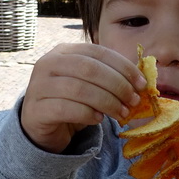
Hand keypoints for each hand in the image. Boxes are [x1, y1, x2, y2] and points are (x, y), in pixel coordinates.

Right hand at [21, 43, 145, 152]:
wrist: (42, 127)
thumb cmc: (71, 102)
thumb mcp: (90, 85)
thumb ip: (109, 78)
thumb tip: (141, 81)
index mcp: (63, 51)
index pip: (97, 52)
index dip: (123, 67)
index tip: (141, 84)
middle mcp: (48, 63)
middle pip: (89, 69)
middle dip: (117, 85)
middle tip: (134, 101)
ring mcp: (38, 86)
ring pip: (79, 89)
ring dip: (107, 102)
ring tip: (121, 113)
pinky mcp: (36, 110)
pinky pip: (66, 109)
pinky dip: (87, 114)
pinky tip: (99, 119)